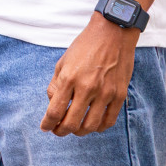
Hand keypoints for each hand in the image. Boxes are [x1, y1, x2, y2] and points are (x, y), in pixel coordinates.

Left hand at [40, 15, 138, 135]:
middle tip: (58, 131)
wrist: (112, 34)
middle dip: (61, 131)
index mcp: (69, 78)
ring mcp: (105, 93)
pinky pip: (109, 120)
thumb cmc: (84, 46)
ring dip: (80, 132)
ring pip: (91, 125)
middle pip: (72, 123)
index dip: (48, 123)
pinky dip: (99, 127)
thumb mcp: (62, 62)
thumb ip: (56, 84)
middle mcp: (87, 87)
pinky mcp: (120, 95)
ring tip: (74, 129)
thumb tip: (53, 104)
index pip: (55, 110)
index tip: (45, 128)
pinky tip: (92, 125)